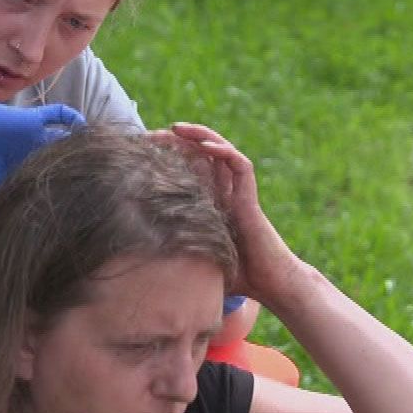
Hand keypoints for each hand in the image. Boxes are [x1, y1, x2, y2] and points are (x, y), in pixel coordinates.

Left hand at [159, 123, 309, 307]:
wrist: (271, 284)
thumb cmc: (238, 278)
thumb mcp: (196, 265)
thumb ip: (174, 259)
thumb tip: (141, 269)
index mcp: (210, 203)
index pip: (187, 170)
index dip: (167, 159)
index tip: (141, 154)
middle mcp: (224, 193)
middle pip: (201, 155)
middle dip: (177, 141)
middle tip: (150, 135)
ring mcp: (238, 193)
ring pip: (221, 152)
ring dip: (200, 136)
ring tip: (176, 128)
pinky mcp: (250, 198)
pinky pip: (240, 164)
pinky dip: (224, 151)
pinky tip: (206, 145)